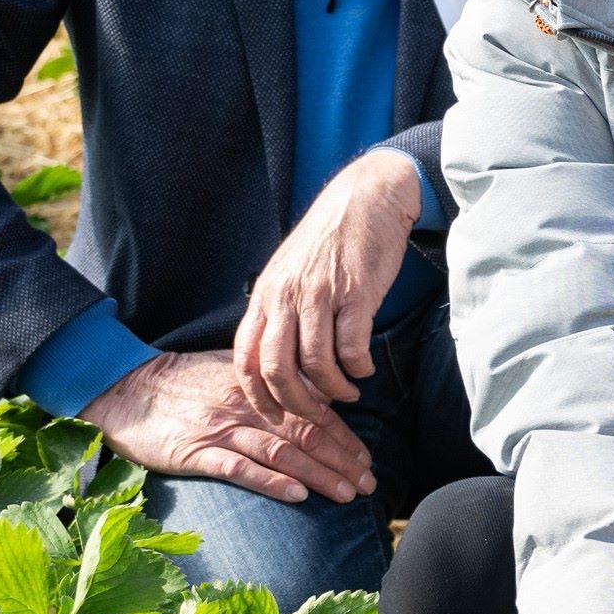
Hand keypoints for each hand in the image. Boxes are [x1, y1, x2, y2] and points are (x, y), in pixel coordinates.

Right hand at [82, 350, 374, 503]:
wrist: (125, 389)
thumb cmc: (180, 382)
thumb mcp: (230, 372)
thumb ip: (269, 385)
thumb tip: (314, 396)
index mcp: (259, 387)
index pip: (313, 411)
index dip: (344, 436)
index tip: (367, 458)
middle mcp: (247, 407)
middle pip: (306, 434)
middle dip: (342, 460)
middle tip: (370, 483)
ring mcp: (221, 430)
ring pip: (282, 453)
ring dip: (319, 475)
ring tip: (347, 493)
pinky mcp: (196, 453)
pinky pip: (240, 469)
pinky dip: (271, 482)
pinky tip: (297, 495)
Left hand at [235, 150, 422, 424]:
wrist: (366, 197)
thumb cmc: (330, 239)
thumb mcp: (290, 272)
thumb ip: (279, 310)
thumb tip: (277, 358)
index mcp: (266, 295)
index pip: (246, 358)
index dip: (258, 396)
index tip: (276, 415)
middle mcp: (286, 296)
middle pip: (277, 369)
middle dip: (296, 404)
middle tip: (316, 415)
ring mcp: (320, 295)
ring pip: (316, 364)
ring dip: (334, 390)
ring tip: (348, 393)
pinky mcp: (356, 293)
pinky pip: (352, 347)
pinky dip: (358, 368)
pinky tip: (364, 370)